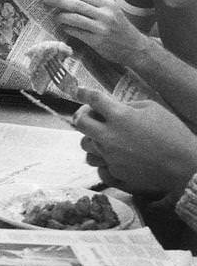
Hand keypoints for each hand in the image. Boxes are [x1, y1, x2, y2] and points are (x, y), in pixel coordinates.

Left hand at [43, 0, 151, 67]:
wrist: (136, 48)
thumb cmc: (119, 28)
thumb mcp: (111, 12)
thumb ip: (93, 5)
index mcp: (107, 4)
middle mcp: (106, 14)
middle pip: (76, 5)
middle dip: (58, 1)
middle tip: (45, 0)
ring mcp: (102, 28)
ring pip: (75, 18)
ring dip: (61, 16)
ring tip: (53, 15)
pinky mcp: (98, 41)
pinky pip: (77, 33)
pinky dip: (67, 29)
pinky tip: (63, 27)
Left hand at [73, 88, 196, 196]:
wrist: (187, 168)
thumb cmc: (174, 134)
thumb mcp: (153, 109)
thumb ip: (128, 105)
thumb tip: (112, 106)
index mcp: (119, 116)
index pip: (92, 99)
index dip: (82, 92)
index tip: (79, 91)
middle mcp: (109, 136)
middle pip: (80, 122)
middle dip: (82, 115)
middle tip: (91, 115)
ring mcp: (110, 156)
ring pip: (85, 145)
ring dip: (91, 138)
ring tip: (104, 137)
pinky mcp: (115, 173)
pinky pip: (98, 165)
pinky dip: (101, 159)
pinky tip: (112, 156)